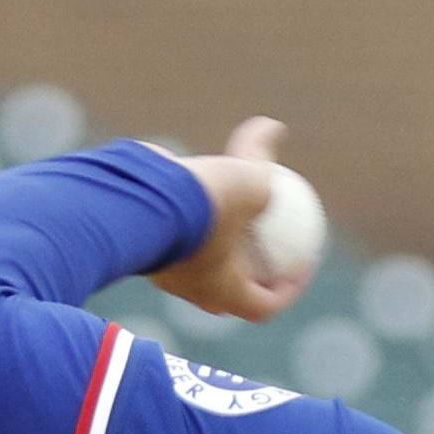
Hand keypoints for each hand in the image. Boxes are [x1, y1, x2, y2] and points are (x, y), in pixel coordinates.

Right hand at [150, 116, 317, 323]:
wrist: (135, 200)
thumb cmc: (203, 205)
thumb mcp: (250, 183)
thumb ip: (261, 161)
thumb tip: (274, 128)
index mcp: (222, 291)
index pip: (262, 305)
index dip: (287, 290)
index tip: (299, 265)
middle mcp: (190, 286)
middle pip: (226, 288)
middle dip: (246, 271)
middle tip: (262, 242)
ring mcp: (163, 267)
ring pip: (196, 257)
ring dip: (215, 235)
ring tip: (227, 202)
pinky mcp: (142, 241)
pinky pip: (172, 229)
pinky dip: (187, 209)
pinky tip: (193, 176)